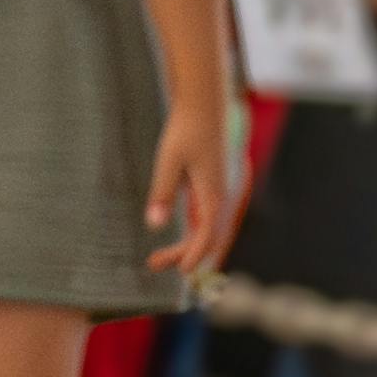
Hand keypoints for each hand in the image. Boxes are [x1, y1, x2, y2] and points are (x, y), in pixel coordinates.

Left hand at [146, 95, 242, 279]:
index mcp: (215, 193)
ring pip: (210, 232)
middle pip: (210, 238)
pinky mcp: (216, 188)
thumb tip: (154, 225)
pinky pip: (209, 221)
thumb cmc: (186, 130)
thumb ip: (162, 193)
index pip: (208, 233)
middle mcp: (223, 197)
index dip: (195, 255)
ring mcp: (221, 193)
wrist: (204, 105)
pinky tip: (179, 242)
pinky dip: (195, 236)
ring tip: (158, 258)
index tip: (182, 271)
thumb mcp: (168, 160)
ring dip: (188, 248)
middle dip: (185, 255)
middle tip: (153, 264)